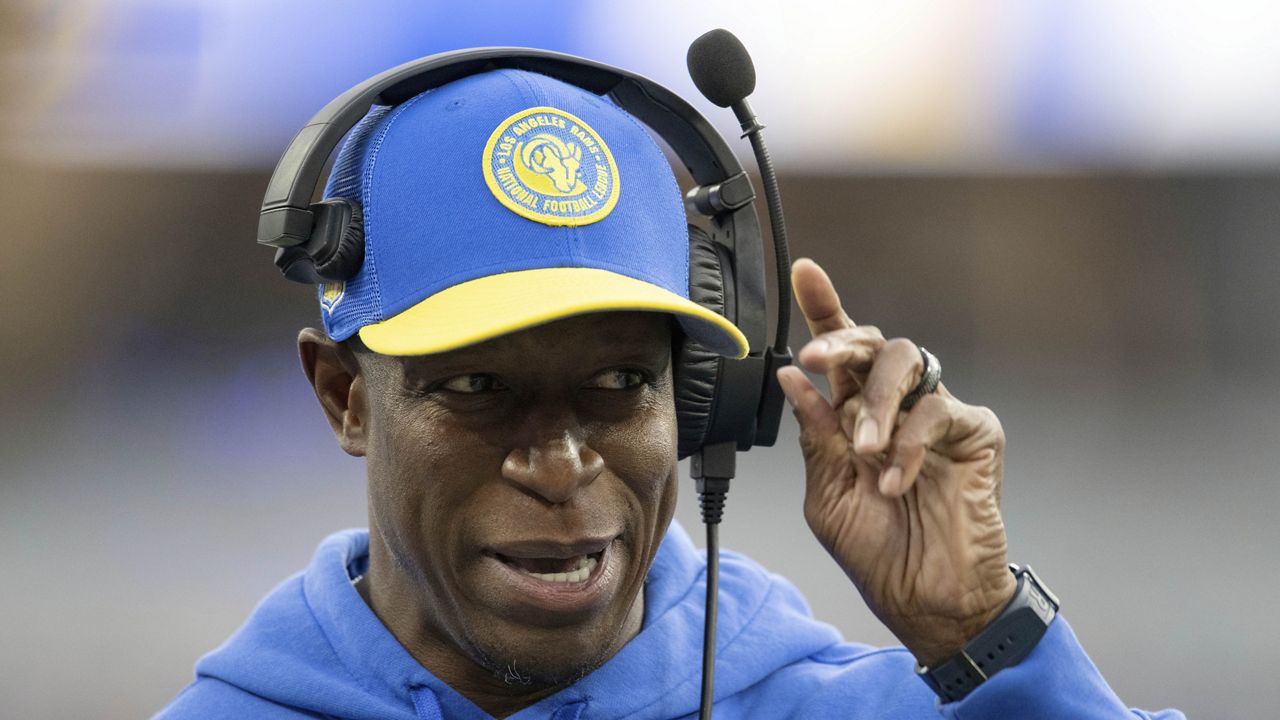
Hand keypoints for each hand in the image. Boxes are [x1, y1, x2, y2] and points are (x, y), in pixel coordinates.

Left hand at [775, 258, 1016, 666]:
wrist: (926, 598)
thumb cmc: (878, 551)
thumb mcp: (827, 494)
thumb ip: (815, 435)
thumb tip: (792, 379)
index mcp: (854, 418)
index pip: (840, 355)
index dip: (824, 309)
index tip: (805, 271)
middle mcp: (895, 408)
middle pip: (872, 343)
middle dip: (840, 341)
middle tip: (817, 359)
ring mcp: (936, 416)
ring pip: (908, 360)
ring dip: (876, 402)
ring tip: (866, 451)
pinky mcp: (974, 431)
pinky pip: (938, 409)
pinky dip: (910, 443)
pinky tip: (897, 480)